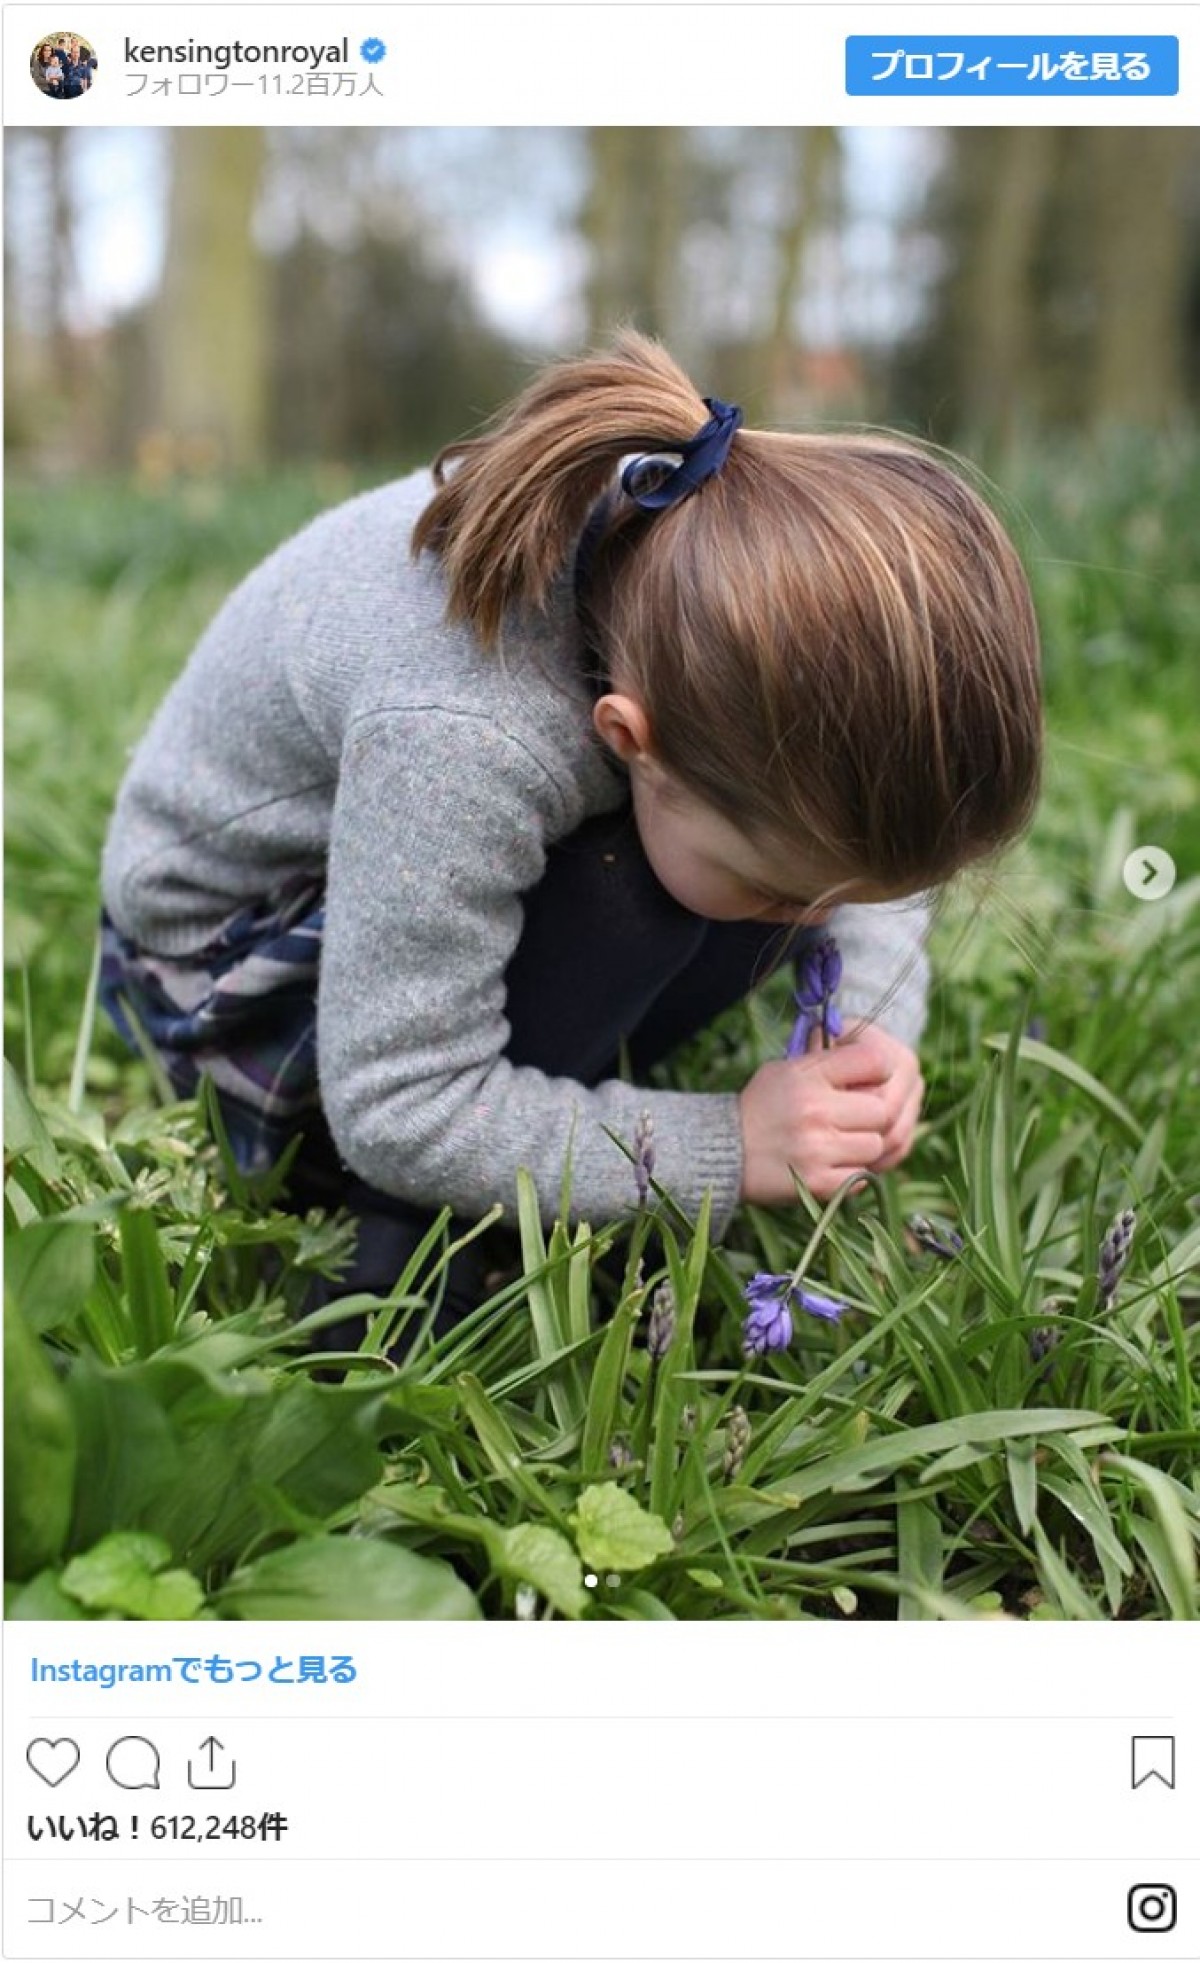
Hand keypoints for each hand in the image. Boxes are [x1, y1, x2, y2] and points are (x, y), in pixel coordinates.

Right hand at [737, 1026, 923, 1204]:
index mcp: (808, 1075)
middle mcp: (815, 1109)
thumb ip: (827, 1061)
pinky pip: (860, 1176)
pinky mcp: (816, 1182)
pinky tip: (832, 1165)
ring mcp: (816, 1148)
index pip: (874, 1060)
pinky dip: (851, 1173)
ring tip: (838, 1144)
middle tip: (851, 1120)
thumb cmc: (761, 1106)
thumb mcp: (786, 1069)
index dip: (879, 1070)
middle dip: (870, 1116)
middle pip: (881, 1109)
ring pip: (874, 1145)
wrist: (722, 1150)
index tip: (870, 1080)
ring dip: (862, 1147)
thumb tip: (874, 1059)